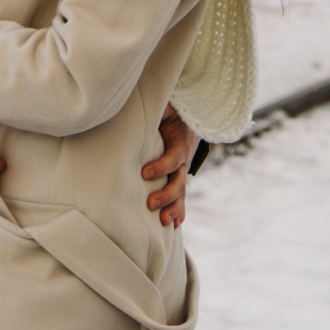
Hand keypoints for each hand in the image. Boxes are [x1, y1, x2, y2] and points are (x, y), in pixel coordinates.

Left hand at [143, 102, 191, 230]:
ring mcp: (181, 173)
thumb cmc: (171, 114)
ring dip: (173, 209)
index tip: (144, 173)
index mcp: (180, 145)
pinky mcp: (176, 180)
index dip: (161, 167)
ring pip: (180, 195)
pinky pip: (180, 199)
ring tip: (163, 222)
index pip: (172, 159)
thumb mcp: (167, 108)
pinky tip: (174, 225)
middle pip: (178, 183)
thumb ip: (162, 109)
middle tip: (150, 203)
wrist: (186, 121)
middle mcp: (183, 162)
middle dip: (166, 195)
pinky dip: (178, 212)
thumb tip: (148, 104)